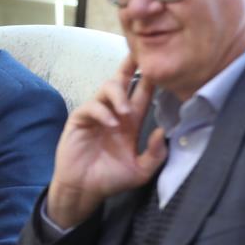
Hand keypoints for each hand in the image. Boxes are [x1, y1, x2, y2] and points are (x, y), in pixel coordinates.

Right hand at [46, 56, 166, 228]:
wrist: (84, 190)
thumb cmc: (110, 179)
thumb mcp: (140, 171)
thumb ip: (155, 154)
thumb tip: (164, 131)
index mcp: (130, 122)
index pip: (142, 93)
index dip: (150, 78)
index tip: (161, 63)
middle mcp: (114, 113)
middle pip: (121, 81)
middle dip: (129, 66)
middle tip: (138, 54)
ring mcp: (96, 114)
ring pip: (106, 89)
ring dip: (118, 96)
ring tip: (126, 111)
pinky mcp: (80, 120)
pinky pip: (91, 107)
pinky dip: (102, 112)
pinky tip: (111, 124)